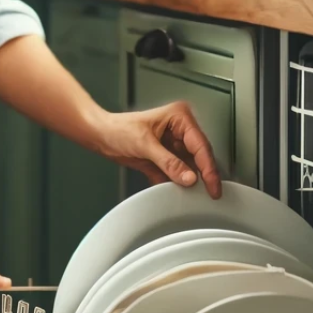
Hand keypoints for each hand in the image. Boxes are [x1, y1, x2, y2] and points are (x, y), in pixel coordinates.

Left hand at [92, 102, 221, 197]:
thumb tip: (189, 177)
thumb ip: (169, 162)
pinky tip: (178, 192)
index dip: (208, 167)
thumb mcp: (145, 145)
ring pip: (190, 166)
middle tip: (210, 193)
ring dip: (190, 181)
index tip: (212, 184)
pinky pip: (177, 172)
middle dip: (203, 175)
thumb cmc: (117, 129)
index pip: (200, 145)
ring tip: (196, 195)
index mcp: (179, 117)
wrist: (100, 136)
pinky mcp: (166, 157)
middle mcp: (180, 129)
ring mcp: (174, 144)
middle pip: (199, 156)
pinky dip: (177, 183)